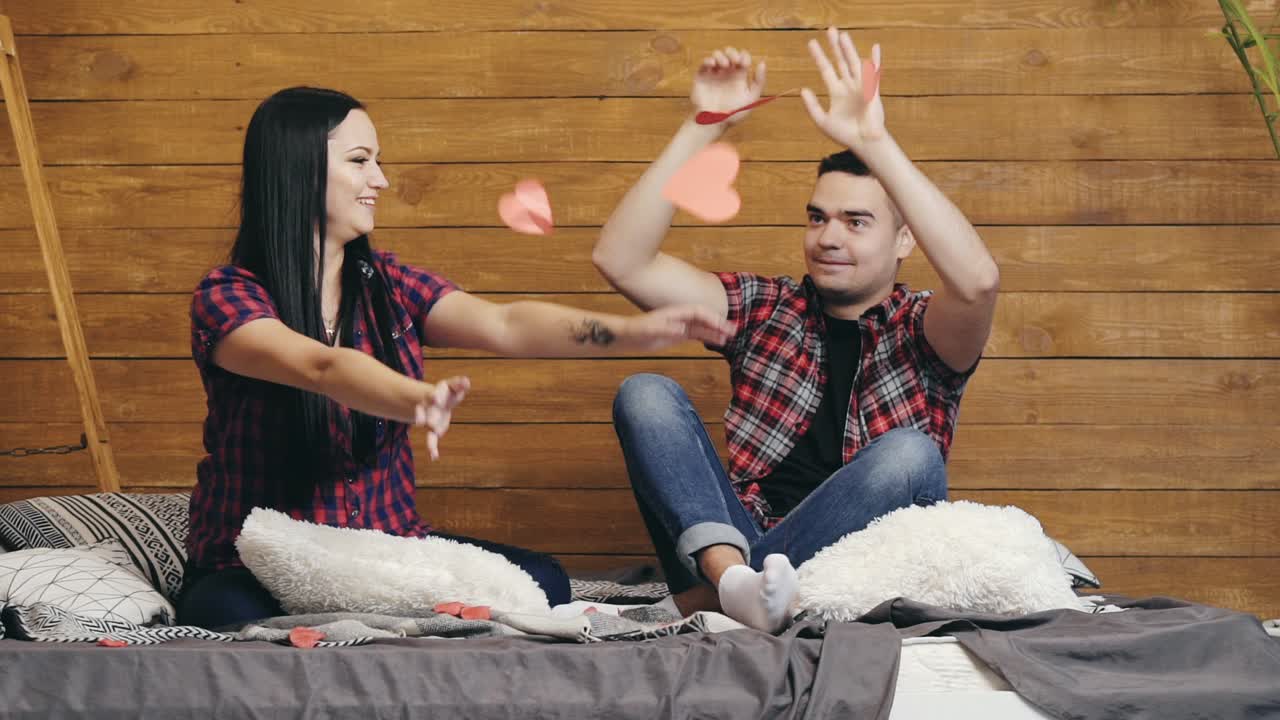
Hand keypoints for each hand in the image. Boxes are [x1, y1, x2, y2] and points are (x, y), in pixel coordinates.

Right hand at [413, 375, 469, 460]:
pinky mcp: (432, 429)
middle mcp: (428, 408)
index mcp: (435, 394)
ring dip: (428, 435)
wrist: (437, 400)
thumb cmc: (448, 393)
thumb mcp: (453, 386)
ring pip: (426, 427)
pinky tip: (434, 457)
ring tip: (431, 447)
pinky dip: (432, 448)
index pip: (433, 394)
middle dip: (426, 418)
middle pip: (425, 412)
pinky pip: (431, 439)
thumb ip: (459, 384)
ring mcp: (429, 419)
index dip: (434, 396)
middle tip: (427, 424)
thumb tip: (466, 381)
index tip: (435, 398)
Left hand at [621, 305, 732, 350]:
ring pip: (703, 327)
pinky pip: (698, 334)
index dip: (711, 317)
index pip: (698, 312)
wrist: (627, 336)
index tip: (722, 325)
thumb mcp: (649, 330)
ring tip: (732, 336)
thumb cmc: (636, 330)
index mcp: (675, 312)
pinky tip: (719, 342)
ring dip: (717, 331)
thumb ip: (665, 329)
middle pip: (704, 317)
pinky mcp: (679, 334)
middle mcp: (680, 316)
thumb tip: (681, 330)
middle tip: (734, 330)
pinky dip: (709, 337)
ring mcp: (681, 325)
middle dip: (719, 323)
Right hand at [691, 46, 766, 125]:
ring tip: (724, 65)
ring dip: (721, 55)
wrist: (714, 123)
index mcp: (739, 76)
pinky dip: (709, 60)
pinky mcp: (702, 77)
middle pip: (730, 53)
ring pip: (717, 55)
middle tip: (735, 61)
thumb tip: (762, 63)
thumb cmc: (733, 114)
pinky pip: (705, 63)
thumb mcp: (750, 99)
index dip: (744, 56)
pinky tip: (713, 65)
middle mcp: (727, 73)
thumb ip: (758, 82)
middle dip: (733, 53)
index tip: (744, 64)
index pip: (743, 58)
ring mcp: (714, 74)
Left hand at [800, 27, 885, 148]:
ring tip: (843, 34)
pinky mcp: (872, 90)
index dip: (819, 56)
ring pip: (854, 62)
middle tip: (830, 30)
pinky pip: (874, 72)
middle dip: (834, 46)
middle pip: (840, 61)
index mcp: (836, 91)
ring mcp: (861, 86)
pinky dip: (875, 60)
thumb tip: (803, 89)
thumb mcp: (822, 120)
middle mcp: (848, 85)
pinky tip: (874, 47)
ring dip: (849, 48)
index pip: (826, 69)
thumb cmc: (843, 134)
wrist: (863, 142)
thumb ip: (812, 106)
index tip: (811, 43)